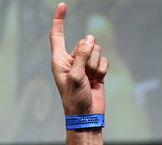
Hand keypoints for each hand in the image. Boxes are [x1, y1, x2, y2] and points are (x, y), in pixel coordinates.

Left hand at [49, 2, 108, 116]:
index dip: (59, 20)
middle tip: (85, 74)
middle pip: (84, 42)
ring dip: (96, 64)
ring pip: (96, 50)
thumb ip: (81, 56)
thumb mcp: (76, 77)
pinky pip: (104, 59)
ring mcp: (84, 65)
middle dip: (89, 55)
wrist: (87, 117)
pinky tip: (98, 81)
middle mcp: (71, 60)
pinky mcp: (96, 70)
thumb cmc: (75, 101)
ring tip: (90, 80)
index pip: (57, 35)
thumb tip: (88, 39)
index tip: (62, 5)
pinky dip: (103, 70)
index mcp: (59, 61)